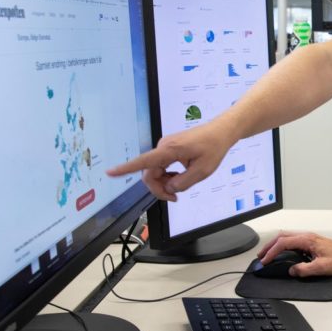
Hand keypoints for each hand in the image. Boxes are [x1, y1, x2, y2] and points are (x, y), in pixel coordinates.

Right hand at [106, 121, 232, 201]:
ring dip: (164, 183)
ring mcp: (165, 148)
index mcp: (169, 150)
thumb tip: (168, 189)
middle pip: (149, 173)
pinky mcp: (168, 149)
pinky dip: (167, 176)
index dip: (125, 168)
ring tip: (180, 188)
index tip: (110, 172)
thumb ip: (183, 183)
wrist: (221, 132)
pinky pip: (161, 167)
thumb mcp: (202, 171)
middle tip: (175, 198)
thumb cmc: (213, 148)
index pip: (143, 161)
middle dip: (158, 188)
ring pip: (155, 172)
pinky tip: (179, 178)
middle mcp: (163, 147)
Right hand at [256, 231, 331, 277]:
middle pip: (282, 236)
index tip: (265, 261)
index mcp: (307, 240)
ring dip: (276, 244)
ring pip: (287, 237)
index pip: (283, 243)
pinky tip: (282, 253)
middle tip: (261, 256)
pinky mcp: (311, 242)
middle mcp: (307, 236)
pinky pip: (293, 240)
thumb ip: (304, 269)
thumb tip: (292, 270)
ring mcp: (309, 238)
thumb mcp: (321, 268)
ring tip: (268, 254)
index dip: (272, 252)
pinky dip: (283, 245)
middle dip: (269, 245)